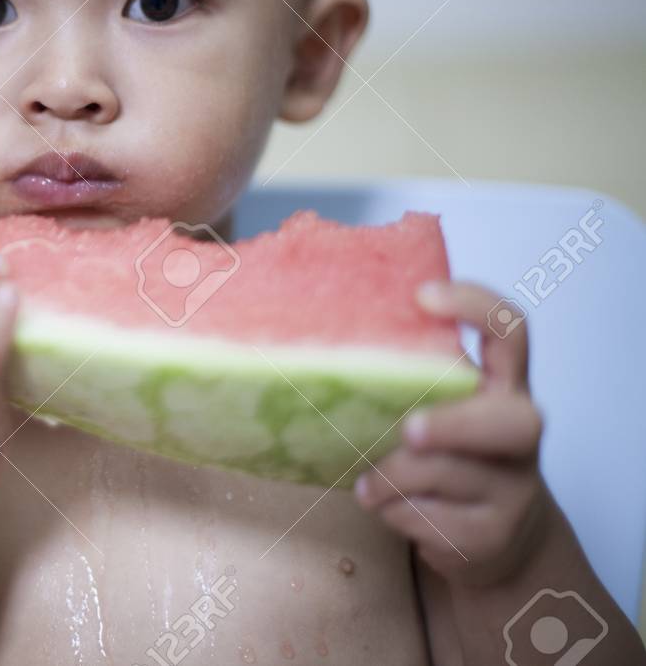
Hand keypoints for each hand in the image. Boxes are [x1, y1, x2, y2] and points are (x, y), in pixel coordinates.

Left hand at [355, 281, 550, 585]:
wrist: (496, 538)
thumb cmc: (446, 455)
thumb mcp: (439, 410)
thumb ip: (407, 381)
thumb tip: (313, 342)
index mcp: (504, 386)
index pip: (510, 330)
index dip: (475, 305)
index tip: (423, 295)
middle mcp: (521, 433)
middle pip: (511, 423)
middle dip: (453, 426)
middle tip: (409, 431)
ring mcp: (515, 488)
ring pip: (447, 477)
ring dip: (391, 480)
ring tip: (365, 484)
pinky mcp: (494, 534)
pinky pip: (431, 521)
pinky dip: (395, 514)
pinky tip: (387, 508)